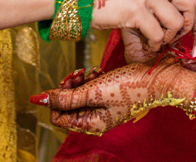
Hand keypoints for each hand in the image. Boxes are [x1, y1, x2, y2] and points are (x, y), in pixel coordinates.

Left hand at [33, 59, 191, 135]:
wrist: (158, 78)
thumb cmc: (130, 86)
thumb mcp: (93, 90)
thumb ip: (65, 97)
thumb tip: (37, 99)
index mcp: (90, 124)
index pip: (57, 116)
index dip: (57, 98)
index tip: (67, 81)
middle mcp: (96, 119)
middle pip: (68, 105)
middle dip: (70, 87)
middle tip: (79, 73)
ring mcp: (104, 109)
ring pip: (79, 96)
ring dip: (81, 81)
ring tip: (93, 72)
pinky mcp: (110, 98)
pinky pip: (93, 90)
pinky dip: (93, 80)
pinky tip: (100, 72)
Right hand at [91, 0, 189, 55]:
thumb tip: (167, 19)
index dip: (187, 13)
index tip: (177, 26)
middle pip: (190, 4)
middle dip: (186, 25)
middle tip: (173, 36)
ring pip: (176, 22)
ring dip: (169, 37)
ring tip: (156, 42)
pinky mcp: (135, 11)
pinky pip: (157, 34)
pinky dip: (154, 45)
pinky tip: (146, 45)